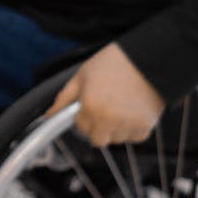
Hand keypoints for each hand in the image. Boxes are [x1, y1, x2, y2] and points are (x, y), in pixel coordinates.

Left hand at [45, 43, 165, 146]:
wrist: (148, 58)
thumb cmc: (114, 63)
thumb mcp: (82, 76)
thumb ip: (64, 99)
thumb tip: (48, 115)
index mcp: (90, 106)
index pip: (80, 128)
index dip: (84, 117)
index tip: (90, 107)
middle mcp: (107, 119)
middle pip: (97, 139)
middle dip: (98, 127)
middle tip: (105, 108)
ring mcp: (127, 125)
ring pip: (115, 139)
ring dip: (116, 129)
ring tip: (121, 106)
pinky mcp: (145, 127)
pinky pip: (134, 138)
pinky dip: (133, 128)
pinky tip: (133, 111)